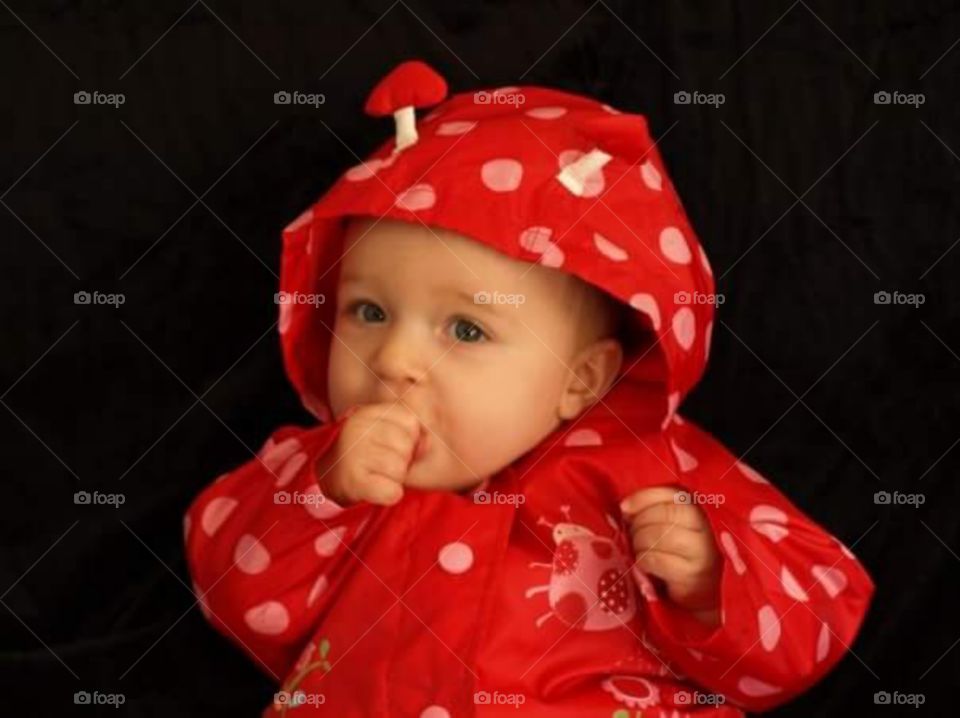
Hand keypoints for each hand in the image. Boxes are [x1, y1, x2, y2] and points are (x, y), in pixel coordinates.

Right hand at [315, 403, 421, 506]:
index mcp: (367, 412)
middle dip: (401, 459)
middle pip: (407, 446)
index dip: (409, 439)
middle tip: (380, 464)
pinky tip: (375, 489)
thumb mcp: (384, 433)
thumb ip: (411, 432)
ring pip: (400, 469)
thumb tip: (427, 443)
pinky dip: (389, 495)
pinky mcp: (354, 481)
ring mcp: (353, 454)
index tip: (389, 446)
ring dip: (394, 478)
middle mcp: (357, 429)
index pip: (411, 422)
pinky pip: (392, 492)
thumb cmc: (366, 455)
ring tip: (376, 474)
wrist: (329, 480)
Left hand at [621, 486, 721, 624]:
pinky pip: (653, 559)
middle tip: (632, 533)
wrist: (705, 597)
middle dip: (639, 522)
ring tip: (640, 550)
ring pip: (655, 535)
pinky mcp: (692, 575)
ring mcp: (702, 552)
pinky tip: (645, 567)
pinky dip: (642, 561)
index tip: (625, 507)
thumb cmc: (684, 557)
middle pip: (663, 513)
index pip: (674, 493)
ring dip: (638, 542)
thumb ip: (660, 512)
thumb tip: (627, 507)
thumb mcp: (677, 529)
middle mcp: (708, 529)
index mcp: (705, 511)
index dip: (645, 497)